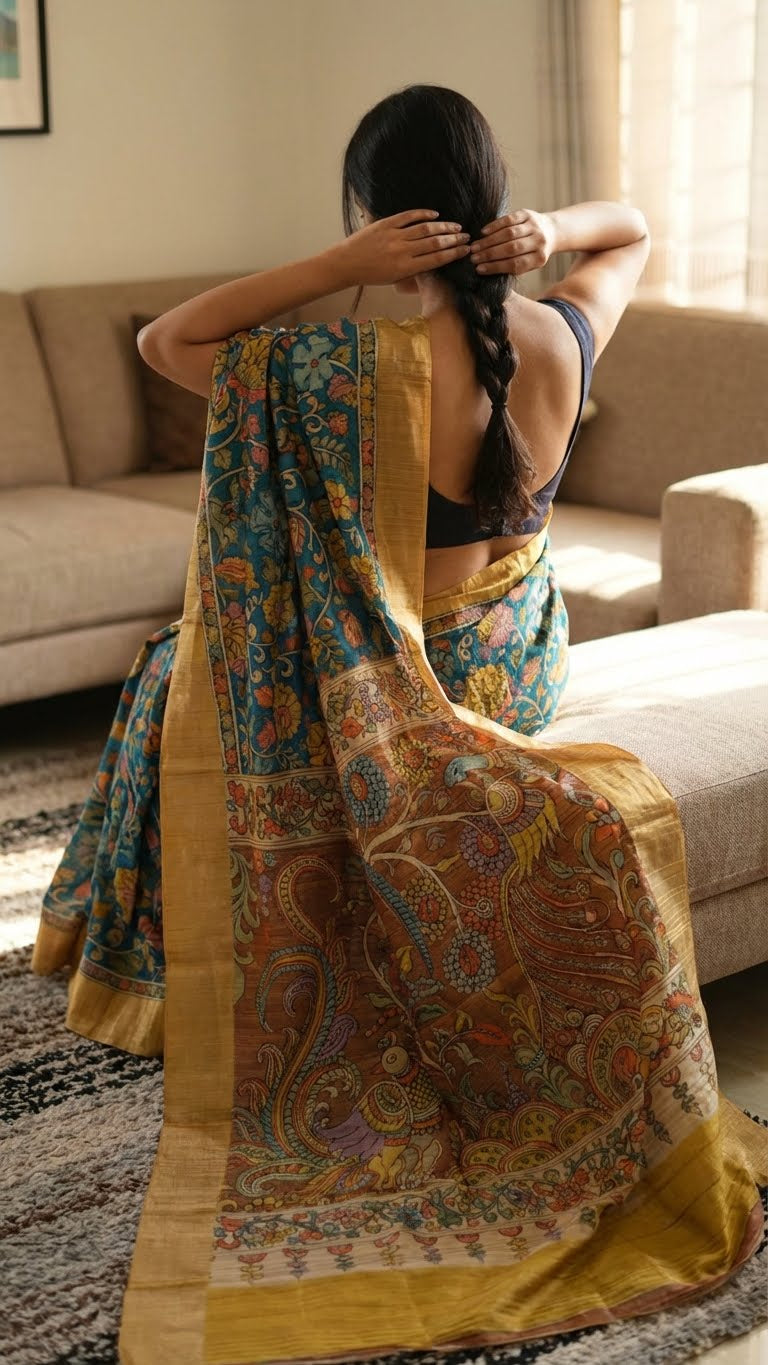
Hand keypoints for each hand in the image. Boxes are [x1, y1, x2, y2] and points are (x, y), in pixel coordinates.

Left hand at [330, 209, 470, 286]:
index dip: (454, 253)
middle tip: (467, 237)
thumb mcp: (394, 279)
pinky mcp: (386, 224)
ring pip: (425, 229)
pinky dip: (423, 214)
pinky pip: (409, 217)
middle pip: (435, 243)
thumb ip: (413, 271)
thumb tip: (432, 262)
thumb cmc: (371, 275)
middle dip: (454, 239)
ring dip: (444, 227)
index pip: (437, 259)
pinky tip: (434, 215)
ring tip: (456, 226)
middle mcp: (403, 251)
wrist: (346, 264)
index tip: (466, 250)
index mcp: (406, 268)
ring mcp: (395, 236)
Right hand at [469, 209, 556, 275]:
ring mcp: (533, 226)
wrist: (552, 231)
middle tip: (473, 257)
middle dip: (490, 254)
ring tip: (475, 246)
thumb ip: (513, 266)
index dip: (496, 267)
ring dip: (489, 241)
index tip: (479, 269)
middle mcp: (538, 242)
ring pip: (508, 234)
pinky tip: (483, 232)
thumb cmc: (535, 251)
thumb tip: (485, 269)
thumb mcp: (529, 262)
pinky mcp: (527, 214)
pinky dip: (495, 226)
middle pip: (511, 249)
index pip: (515, 265)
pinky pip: (509, 220)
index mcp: (539, 258)